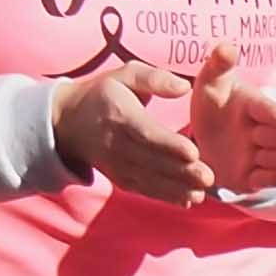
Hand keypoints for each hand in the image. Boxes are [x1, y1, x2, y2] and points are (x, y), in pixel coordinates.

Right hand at [53, 58, 211, 202]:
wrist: (67, 121)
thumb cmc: (104, 93)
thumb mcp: (125, 75)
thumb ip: (154, 78)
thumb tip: (184, 87)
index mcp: (121, 115)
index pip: (146, 133)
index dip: (169, 145)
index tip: (193, 152)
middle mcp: (117, 143)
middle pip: (151, 160)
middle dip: (181, 172)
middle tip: (209, 178)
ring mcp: (116, 163)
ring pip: (148, 179)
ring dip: (175, 189)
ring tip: (201, 194)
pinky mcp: (118, 176)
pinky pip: (142, 188)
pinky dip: (163, 196)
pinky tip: (187, 200)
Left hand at [181, 45, 275, 198]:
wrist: (208, 140)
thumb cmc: (213, 106)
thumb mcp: (211, 85)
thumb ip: (218, 66)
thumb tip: (226, 45)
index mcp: (258, 106)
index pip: (272, 110)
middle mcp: (268, 131)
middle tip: (275, 140)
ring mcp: (266, 154)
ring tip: (261, 158)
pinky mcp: (259, 176)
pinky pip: (273, 180)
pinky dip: (270, 178)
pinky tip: (258, 175)